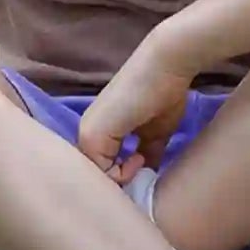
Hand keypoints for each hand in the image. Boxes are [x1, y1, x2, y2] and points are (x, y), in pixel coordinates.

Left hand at [76, 34, 193, 185]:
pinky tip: (139, 159)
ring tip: (142, 165)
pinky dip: (122, 175)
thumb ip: (147, 155)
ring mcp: (86, 133)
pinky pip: (102, 172)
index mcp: (98, 132)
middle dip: (122, 182)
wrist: (164, 68)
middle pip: (98, 176)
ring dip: (122, 180)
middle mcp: (86, 132)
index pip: (103, 171)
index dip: (125, 179)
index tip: (146, 173)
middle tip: (144, 176)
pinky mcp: (92, 134)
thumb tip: (149, 179)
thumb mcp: (154, 135)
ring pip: (98, 177)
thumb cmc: (161, 96)